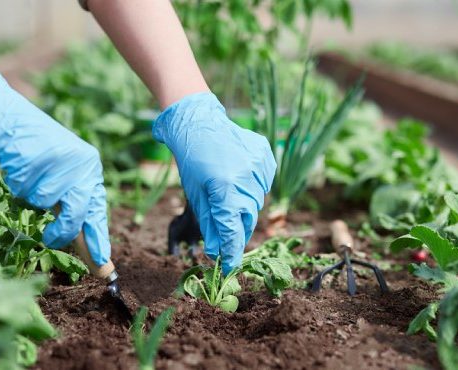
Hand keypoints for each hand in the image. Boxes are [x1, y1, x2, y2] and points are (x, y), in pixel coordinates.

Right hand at [0, 72, 109, 265]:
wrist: (11, 120)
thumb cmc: (36, 154)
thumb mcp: (62, 177)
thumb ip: (71, 203)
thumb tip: (79, 240)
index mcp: (91, 170)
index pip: (97, 210)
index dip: (98, 238)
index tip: (103, 263)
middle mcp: (85, 164)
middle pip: (78, 211)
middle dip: (62, 230)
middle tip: (51, 239)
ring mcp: (64, 160)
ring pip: (46, 201)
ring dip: (32, 196)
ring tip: (30, 176)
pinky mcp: (42, 156)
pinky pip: (27, 189)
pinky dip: (19, 184)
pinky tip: (21, 165)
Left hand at [153, 92, 275, 274]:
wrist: (199, 123)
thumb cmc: (192, 161)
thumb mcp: (196, 195)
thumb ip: (210, 224)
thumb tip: (218, 251)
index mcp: (224, 188)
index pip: (233, 230)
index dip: (232, 251)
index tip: (230, 266)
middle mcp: (245, 178)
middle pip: (248, 218)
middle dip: (237, 229)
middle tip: (228, 234)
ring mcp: (259, 165)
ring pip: (257, 201)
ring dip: (245, 206)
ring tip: (230, 193)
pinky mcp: (266, 156)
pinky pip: (264, 183)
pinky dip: (253, 187)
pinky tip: (239, 177)